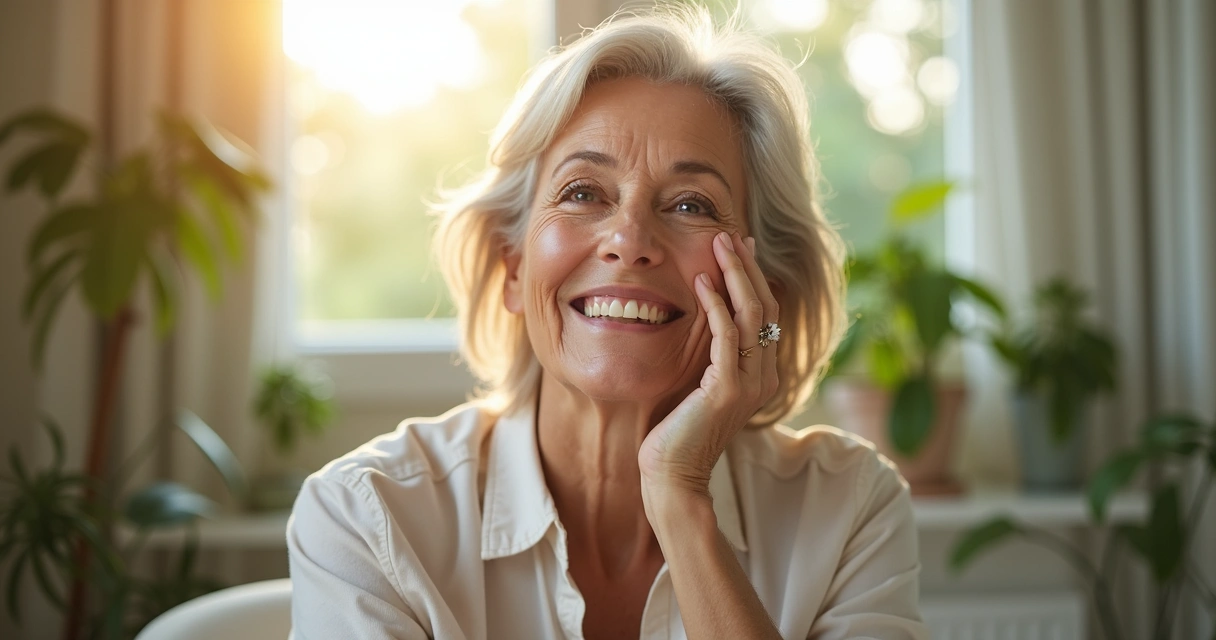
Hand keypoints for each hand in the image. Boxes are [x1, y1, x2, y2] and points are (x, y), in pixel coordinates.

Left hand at [638, 231, 779, 507]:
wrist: (672, 477)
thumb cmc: (676, 432)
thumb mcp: (698, 383)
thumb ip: (710, 354)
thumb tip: (705, 317)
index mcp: (761, 373)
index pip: (767, 313)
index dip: (754, 276)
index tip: (739, 245)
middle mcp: (764, 376)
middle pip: (767, 307)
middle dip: (748, 267)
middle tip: (731, 235)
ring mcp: (750, 383)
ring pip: (754, 314)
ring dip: (736, 275)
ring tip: (719, 244)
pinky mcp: (727, 389)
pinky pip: (728, 335)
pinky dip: (716, 304)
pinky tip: (702, 281)